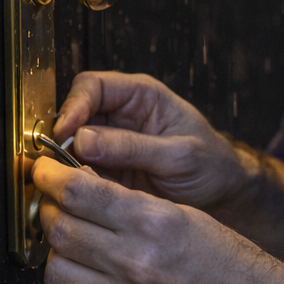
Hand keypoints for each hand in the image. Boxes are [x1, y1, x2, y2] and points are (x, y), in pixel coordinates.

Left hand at [32, 156, 283, 283]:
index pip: (78, 191)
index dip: (50, 176)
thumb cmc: (232, 267)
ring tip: (74, 248)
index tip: (43, 171)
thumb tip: (82, 192)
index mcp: (156, 223)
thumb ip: (134, 207)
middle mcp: (137, 264)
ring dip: (58, 255)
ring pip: (56, 272)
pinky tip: (90, 283)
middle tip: (54, 206)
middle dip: (49, 212)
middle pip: (59, 229)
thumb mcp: (189, 218)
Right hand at [52, 71, 251, 211]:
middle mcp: (120, 117)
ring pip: (72, 148)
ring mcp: (111, 146)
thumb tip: (85, 140)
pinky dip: (76, 185)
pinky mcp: (108, 174)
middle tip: (60, 163)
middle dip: (64, 139)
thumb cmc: (211, 164)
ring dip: (66, 165)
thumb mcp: (179, 155)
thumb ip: (133, 146)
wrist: (223, 195)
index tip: (66, 130)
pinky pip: (81, 174)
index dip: (74, 105)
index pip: (93, 86)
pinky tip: (80, 197)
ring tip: (70, 183)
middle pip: (74, 116)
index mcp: (141, 96)